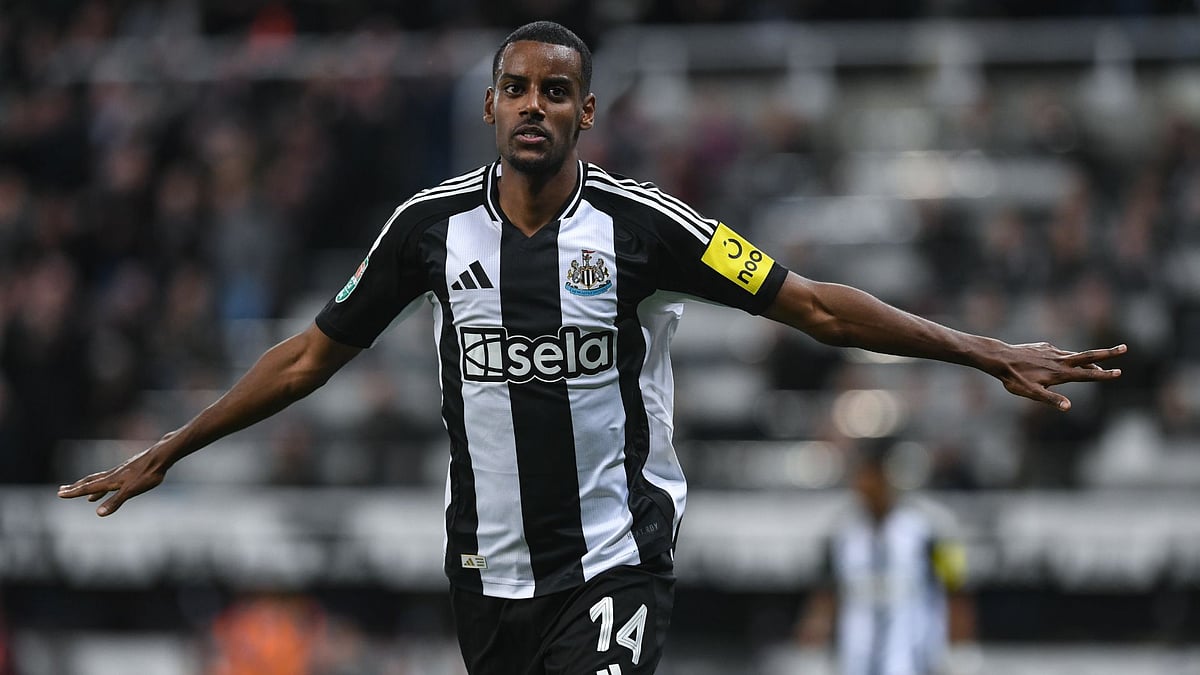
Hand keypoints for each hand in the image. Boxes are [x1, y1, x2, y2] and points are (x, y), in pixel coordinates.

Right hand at [57, 439, 173, 515]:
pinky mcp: (129, 470)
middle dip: (76, 488)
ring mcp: (120, 471)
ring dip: (88, 485)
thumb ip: (115, 502)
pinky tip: (109, 485)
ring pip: (100, 479)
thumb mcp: (132, 491)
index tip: (59, 494)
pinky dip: (104, 484)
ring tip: (80, 490)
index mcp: (111, 481)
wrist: (161, 456)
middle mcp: (112, 475)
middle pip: (90, 482)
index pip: (88, 488)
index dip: (74, 492)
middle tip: (61, 490)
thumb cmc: (148, 474)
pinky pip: (111, 477)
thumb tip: (98, 513)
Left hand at [993, 342, 1125, 410]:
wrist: (1000, 358)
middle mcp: (1060, 360)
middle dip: (1108, 353)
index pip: (1087, 374)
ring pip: (1075, 355)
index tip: (1119, 372)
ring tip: (1099, 364)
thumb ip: (1051, 400)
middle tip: (1125, 348)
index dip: (1103, 375)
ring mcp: (1052, 351)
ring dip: (1089, 359)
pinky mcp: (1044, 347)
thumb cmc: (1015, 379)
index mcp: (1060, 373)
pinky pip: (1059, 353)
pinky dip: (1067, 358)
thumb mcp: (1032, 393)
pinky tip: (1061, 363)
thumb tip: (1069, 408)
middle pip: (1089, 356)